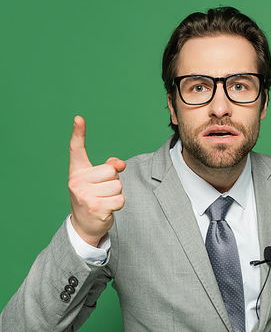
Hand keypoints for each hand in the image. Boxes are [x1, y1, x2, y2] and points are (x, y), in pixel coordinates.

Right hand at [68, 116, 125, 246]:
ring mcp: (84, 194)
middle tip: (103, 192)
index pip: (77, 149)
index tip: (79, 118)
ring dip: (116, 194)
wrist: (85, 225)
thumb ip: (110, 167)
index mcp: (77, 172)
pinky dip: (118, 205)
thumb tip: (121, 164)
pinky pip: (120, 199)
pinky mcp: (95, 207)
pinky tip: (107, 209)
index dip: (79, 133)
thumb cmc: (94, 197)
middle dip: (113, 181)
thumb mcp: (98, 181)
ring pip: (118, 185)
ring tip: (104, 200)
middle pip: (112, 171)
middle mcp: (76, 181)